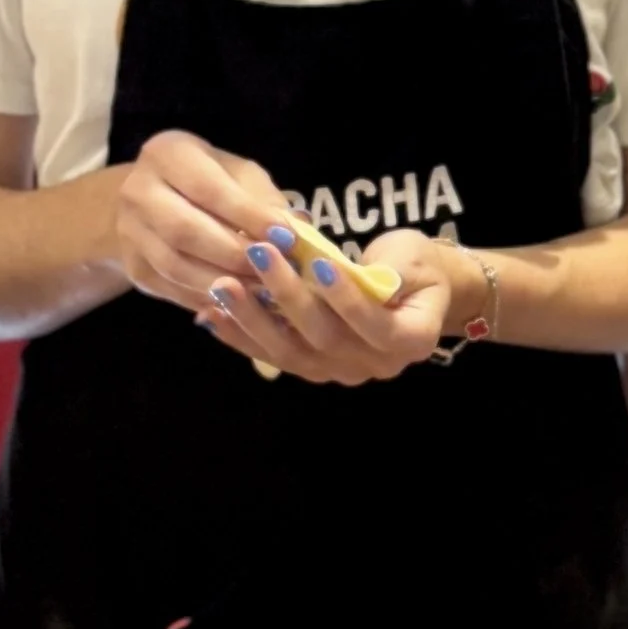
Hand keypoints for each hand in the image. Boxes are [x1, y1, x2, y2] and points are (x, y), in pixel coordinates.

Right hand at [111, 127, 281, 315]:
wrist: (152, 199)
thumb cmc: (209, 181)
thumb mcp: (237, 174)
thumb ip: (264, 199)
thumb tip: (298, 230)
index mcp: (167, 154)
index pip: (208, 189)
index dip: (248, 215)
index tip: (286, 237)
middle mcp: (138, 191)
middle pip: (185, 231)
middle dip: (235, 254)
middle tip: (275, 270)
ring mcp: (129, 233)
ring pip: (176, 266)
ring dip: (223, 283)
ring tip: (263, 292)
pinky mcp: (134, 268)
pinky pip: (172, 290)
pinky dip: (208, 299)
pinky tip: (239, 303)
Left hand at [225, 220, 470, 388]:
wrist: (413, 290)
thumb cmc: (416, 266)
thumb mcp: (414, 257)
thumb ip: (392, 270)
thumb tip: (357, 274)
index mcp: (411, 340)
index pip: (375, 326)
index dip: (347, 299)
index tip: (321, 263)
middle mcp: (376, 366)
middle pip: (326, 341)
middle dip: (288, 298)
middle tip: (258, 256)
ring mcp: (341, 372)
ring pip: (293, 354)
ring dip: (253, 321)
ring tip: (223, 288)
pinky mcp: (312, 368)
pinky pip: (274, 357)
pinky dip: (241, 337)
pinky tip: (211, 315)